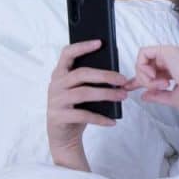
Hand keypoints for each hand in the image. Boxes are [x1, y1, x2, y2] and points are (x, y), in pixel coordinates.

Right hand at [47, 40, 128, 168]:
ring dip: (106, 94)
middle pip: (82, 74)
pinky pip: (83, 115)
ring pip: (84, 93)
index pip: (67, 54)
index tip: (99, 42)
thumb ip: (91, 79)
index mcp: (60, 74)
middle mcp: (55, 85)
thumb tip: (115, 68)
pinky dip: (100, 118)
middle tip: (123, 80)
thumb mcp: (81, 90)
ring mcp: (55, 101)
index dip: (82, 46)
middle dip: (105, 75)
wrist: (63, 136)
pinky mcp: (58, 117)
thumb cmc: (76, 108)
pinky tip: (113, 121)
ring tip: (123, 96)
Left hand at [125, 45, 178, 114]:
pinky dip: (143, 67)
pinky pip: (143, 54)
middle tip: (156, 89)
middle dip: (143, 79)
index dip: (139, 78)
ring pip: (143, 59)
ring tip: (159, 85)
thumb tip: (144, 95)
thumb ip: (157, 95)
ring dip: (144, 75)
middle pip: (145, 64)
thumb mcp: (173, 98)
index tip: (129, 87)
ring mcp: (170, 53)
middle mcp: (173, 58)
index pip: (152, 69)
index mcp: (176, 67)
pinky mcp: (167, 50)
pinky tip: (153, 77)